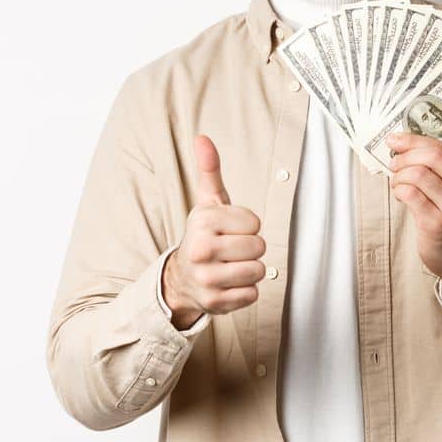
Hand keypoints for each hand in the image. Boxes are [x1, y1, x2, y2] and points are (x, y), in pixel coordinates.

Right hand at [161, 135, 266, 329]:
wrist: (181, 279)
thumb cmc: (204, 236)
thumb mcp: (208, 203)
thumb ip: (210, 171)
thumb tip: (203, 138)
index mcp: (202, 222)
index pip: (255, 223)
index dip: (248, 226)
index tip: (229, 230)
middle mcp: (200, 251)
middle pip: (260, 247)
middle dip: (251, 249)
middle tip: (231, 251)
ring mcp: (206, 279)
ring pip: (259, 271)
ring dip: (251, 270)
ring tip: (230, 267)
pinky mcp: (215, 303)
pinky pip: (253, 294)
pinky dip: (245, 292)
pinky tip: (228, 285)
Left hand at [386, 132, 441, 303]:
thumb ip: (440, 166)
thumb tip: (406, 144)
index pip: (441, 147)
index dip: (413, 140)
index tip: (396, 139)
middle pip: (432, 156)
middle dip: (405, 156)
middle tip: (395, 163)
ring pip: (417, 174)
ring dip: (399, 176)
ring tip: (398, 183)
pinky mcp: (436, 223)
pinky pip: (410, 194)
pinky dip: (399, 190)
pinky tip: (401, 195)